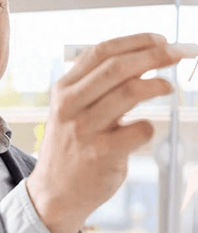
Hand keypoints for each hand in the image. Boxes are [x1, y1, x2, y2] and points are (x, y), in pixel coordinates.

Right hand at [27, 34, 192, 232]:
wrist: (55, 192)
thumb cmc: (71, 147)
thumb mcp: (71, 110)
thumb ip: (96, 86)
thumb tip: (141, 59)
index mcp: (63, 91)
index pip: (100, 53)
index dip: (135, 41)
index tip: (160, 40)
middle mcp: (70, 107)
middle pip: (118, 68)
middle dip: (154, 56)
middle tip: (178, 54)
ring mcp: (84, 130)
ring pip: (130, 93)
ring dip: (158, 85)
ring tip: (167, 87)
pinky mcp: (102, 154)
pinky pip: (140, 130)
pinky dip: (148, 127)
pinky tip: (142, 132)